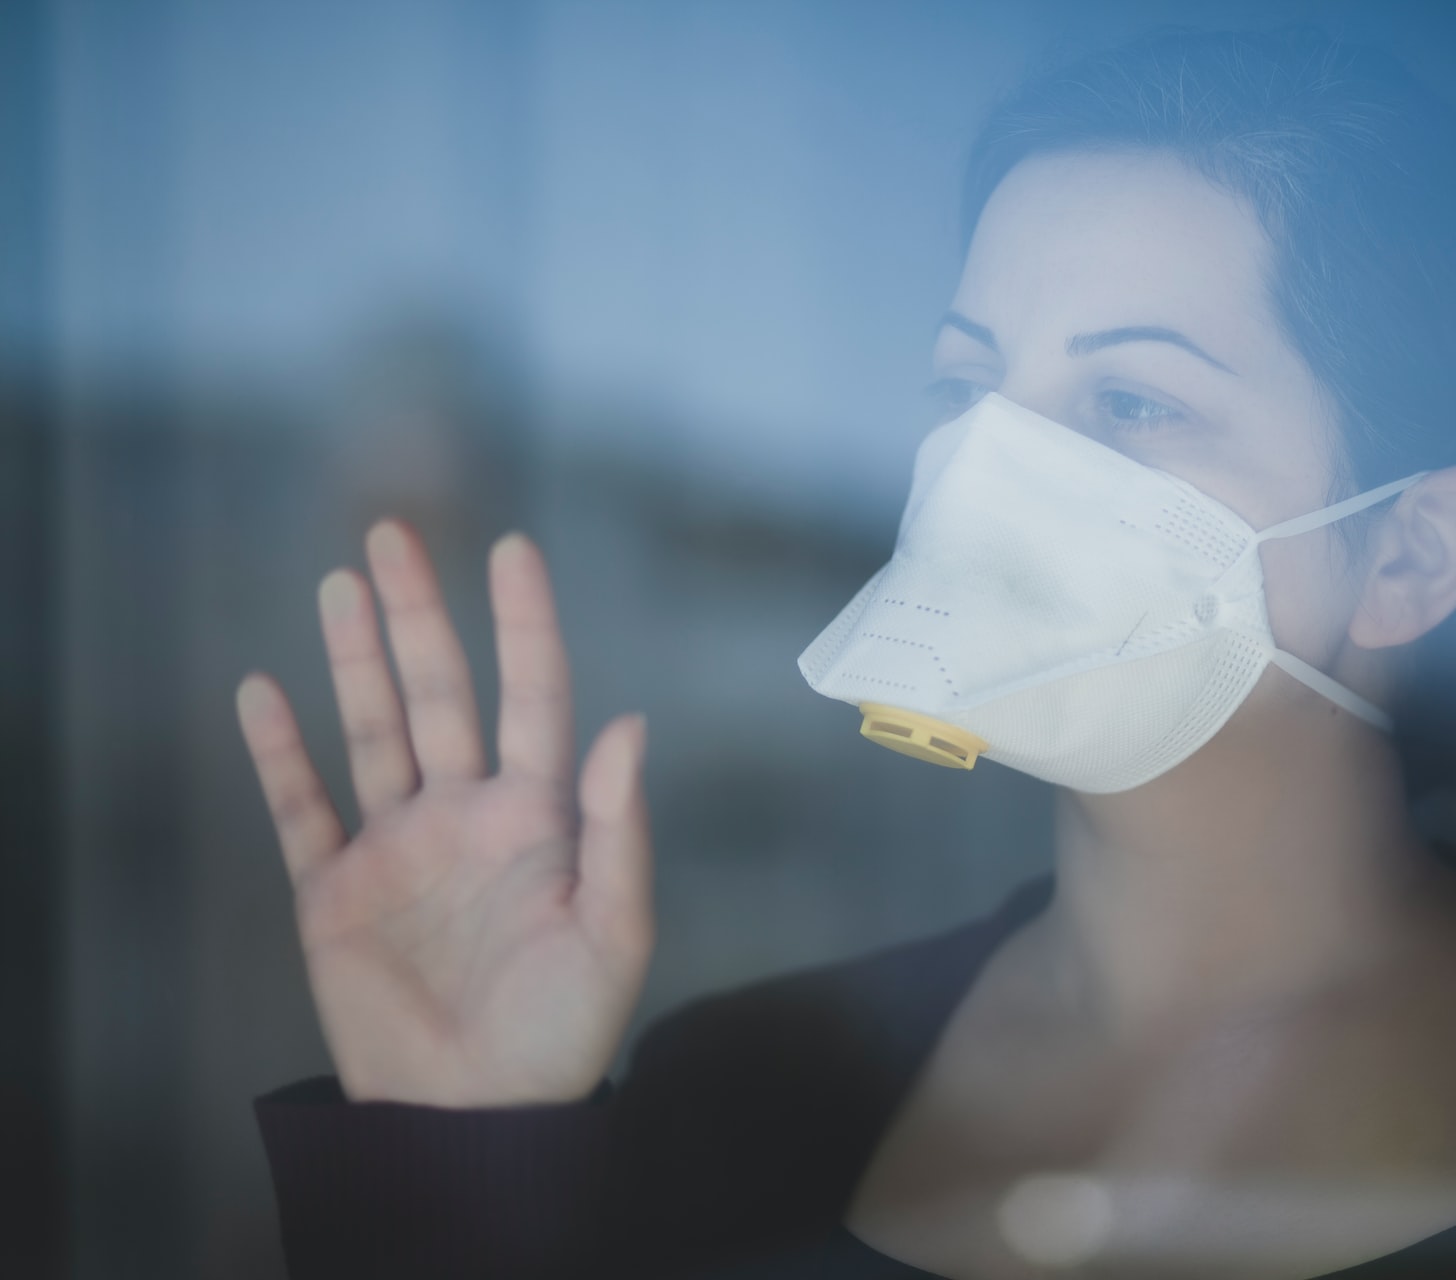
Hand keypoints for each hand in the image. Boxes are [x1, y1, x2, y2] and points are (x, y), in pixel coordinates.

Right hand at [237, 519, 651, 1106]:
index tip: (512, 549)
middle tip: (393, 533)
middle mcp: (465, 814)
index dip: (524, 624)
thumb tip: (628, 722)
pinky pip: (303, 808)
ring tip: (340, 585)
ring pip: (371, 731)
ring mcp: (397, 847)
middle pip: (438, 694)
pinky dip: (279, 753)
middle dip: (419, 615)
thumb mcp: (613, 932)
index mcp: (538, 816)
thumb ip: (618, 828)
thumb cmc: (563, 1030)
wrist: (477, 1116)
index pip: (533, 697)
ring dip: (354, 659)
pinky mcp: (336, 892)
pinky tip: (263, 691)